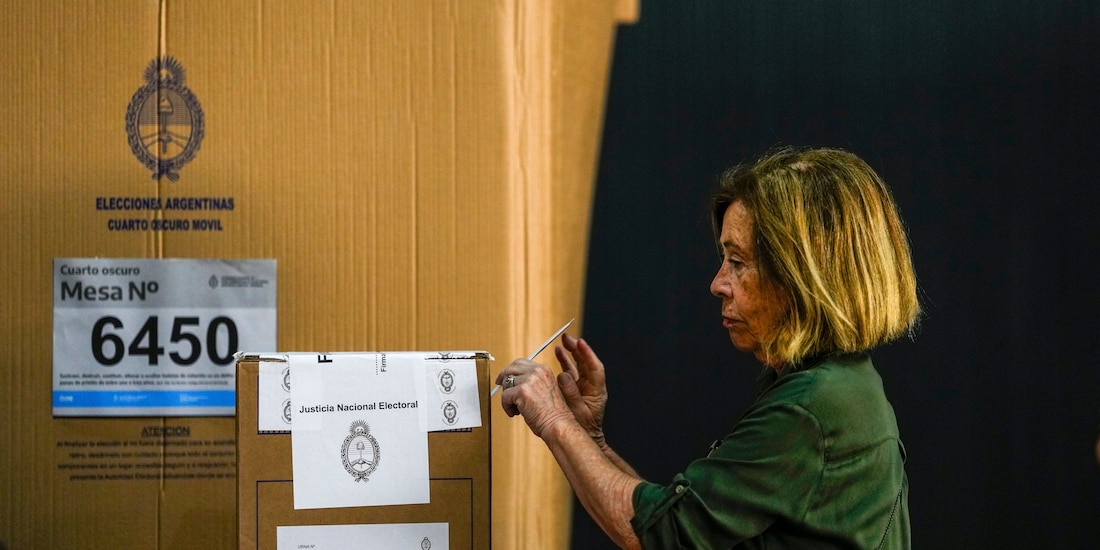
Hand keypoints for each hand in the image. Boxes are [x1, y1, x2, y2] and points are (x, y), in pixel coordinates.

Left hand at [496, 358, 574, 439]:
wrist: (557, 424)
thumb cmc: (553, 413)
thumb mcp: (546, 389)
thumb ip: (533, 381)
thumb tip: (514, 381)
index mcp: (544, 369)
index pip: (521, 363)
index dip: (510, 370)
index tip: (505, 377)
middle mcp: (537, 371)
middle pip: (511, 368)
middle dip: (503, 378)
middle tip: (500, 386)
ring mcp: (529, 380)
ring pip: (506, 383)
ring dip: (507, 397)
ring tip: (515, 408)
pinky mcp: (521, 392)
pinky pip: (504, 397)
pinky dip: (506, 407)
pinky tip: (514, 413)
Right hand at [554, 333, 608, 447]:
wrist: (583, 438)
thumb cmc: (583, 430)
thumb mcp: (577, 413)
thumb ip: (571, 394)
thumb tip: (563, 376)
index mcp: (597, 391)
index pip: (595, 368)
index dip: (588, 354)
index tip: (580, 343)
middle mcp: (591, 385)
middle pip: (586, 362)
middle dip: (577, 349)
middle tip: (568, 338)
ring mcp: (583, 385)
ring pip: (578, 364)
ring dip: (571, 352)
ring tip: (563, 341)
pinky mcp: (575, 388)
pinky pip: (571, 370)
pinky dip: (565, 361)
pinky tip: (558, 352)